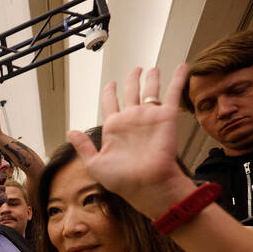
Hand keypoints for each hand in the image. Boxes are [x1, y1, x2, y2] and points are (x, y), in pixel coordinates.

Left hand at [68, 65, 197, 219]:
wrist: (146, 184)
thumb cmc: (122, 179)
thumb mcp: (95, 163)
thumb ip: (83, 146)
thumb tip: (70, 132)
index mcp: (114, 127)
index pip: (110, 103)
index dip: (109, 92)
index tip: (110, 84)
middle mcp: (131, 119)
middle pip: (131, 92)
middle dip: (132, 79)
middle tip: (136, 69)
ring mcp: (149, 116)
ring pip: (150, 89)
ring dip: (151, 78)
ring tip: (152, 68)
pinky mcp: (166, 116)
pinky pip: (173, 92)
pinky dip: (178, 78)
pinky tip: (182, 67)